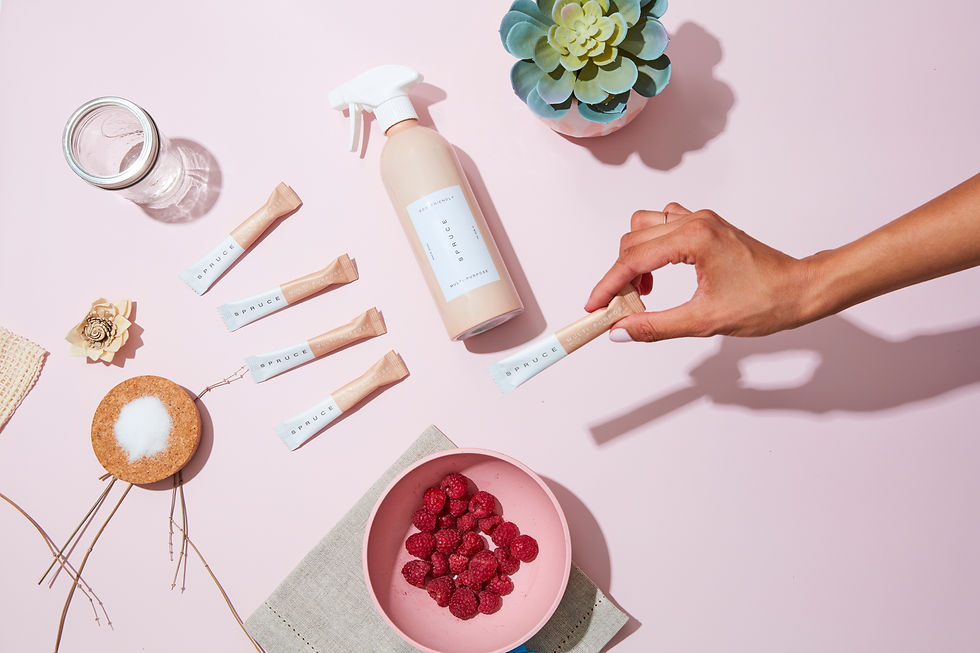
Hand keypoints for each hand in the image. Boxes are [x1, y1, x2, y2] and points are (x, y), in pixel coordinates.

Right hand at [585, 203, 813, 340]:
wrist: (802, 289)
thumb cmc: (766, 302)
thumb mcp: (705, 321)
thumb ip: (656, 326)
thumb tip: (620, 331)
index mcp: (694, 239)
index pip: (634, 259)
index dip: (608, 285)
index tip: (594, 307)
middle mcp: (694, 221)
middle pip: (633, 240)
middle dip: (620, 275)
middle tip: (622, 307)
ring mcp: (701, 220)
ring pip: (644, 226)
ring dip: (635, 257)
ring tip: (644, 291)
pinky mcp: (706, 226)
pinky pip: (663, 226)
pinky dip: (652, 248)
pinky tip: (661, 274)